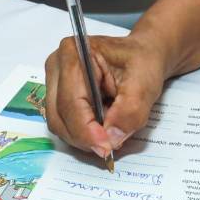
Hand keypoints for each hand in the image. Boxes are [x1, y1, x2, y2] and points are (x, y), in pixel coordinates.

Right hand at [44, 35, 166, 157]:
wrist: (143, 56)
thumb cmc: (142, 61)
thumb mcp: (145, 84)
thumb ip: (130, 112)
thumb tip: (111, 139)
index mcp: (75, 53)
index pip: (71, 101)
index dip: (86, 130)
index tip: (107, 147)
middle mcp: (57, 66)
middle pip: (59, 115)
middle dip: (85, 137)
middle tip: (111, 146)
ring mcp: (54, 81)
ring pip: (59, 123)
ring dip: (84, 136)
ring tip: (110, 130)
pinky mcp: (58, 95)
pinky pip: (64, 123)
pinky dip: (84, 132)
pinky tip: (102, 125)